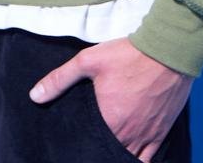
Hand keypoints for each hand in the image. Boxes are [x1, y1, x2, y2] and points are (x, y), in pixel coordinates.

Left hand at [29, 37, 192, 160]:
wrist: (167, 50)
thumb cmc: (128, 55)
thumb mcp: (88, 61)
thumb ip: (60, 79)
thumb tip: (35, 96)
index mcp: (108, 121)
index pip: (89, 144)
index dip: (82, 145)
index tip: (76, 142)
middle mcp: (127, 134)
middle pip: (108, 153)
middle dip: (98, 150)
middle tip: (90, 143)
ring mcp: (146, 136)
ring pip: (129, 158)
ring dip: (117, 155)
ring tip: (106, 148)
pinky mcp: (161, 132)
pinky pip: (149, 159)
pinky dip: (138, 160)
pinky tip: (130, 155)